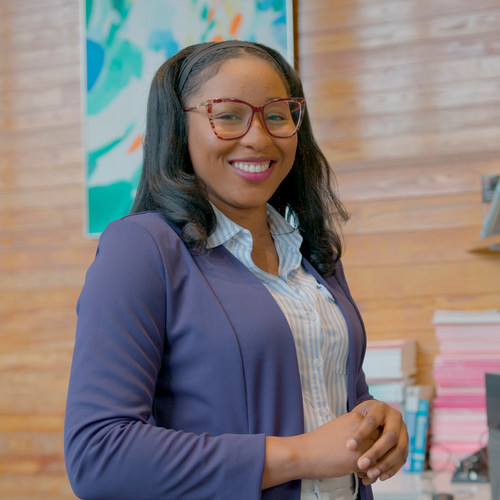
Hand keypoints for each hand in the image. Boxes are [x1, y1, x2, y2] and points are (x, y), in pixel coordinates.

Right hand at [262, 411, 381, 488]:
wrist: (305, 452)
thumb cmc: (320, 442)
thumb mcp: (340, 427)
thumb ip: (357, 430)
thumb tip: (373, 442)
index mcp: (357, 417)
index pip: (378, 428)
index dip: (375, 441)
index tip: (369, 449)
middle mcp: (361, 428)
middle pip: (382, 442)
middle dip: (378, 455)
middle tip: (369, 464)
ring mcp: (361, 444)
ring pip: (379, 457)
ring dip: (375, 466)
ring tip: (365, 472)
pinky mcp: (358, 460)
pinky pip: (373, 470)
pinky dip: (368, 476)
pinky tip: (360, 477)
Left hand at [346, 399, 407, 484]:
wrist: (373, 419)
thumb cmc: (359, 419)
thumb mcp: (355, 416)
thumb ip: (354, 425)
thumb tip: (348, 445)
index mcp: (380, 408)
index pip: (372, 421)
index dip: (361, 434)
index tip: (349, 447)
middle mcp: (395, 417)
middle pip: (390, 436)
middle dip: (375, 452)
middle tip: (360, 464)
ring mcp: (403, 431)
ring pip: (399, 449)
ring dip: (385, 464)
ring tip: (370, 474)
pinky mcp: (406, 443)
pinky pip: (403, 458)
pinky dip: (392, 469)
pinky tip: (380, 477)